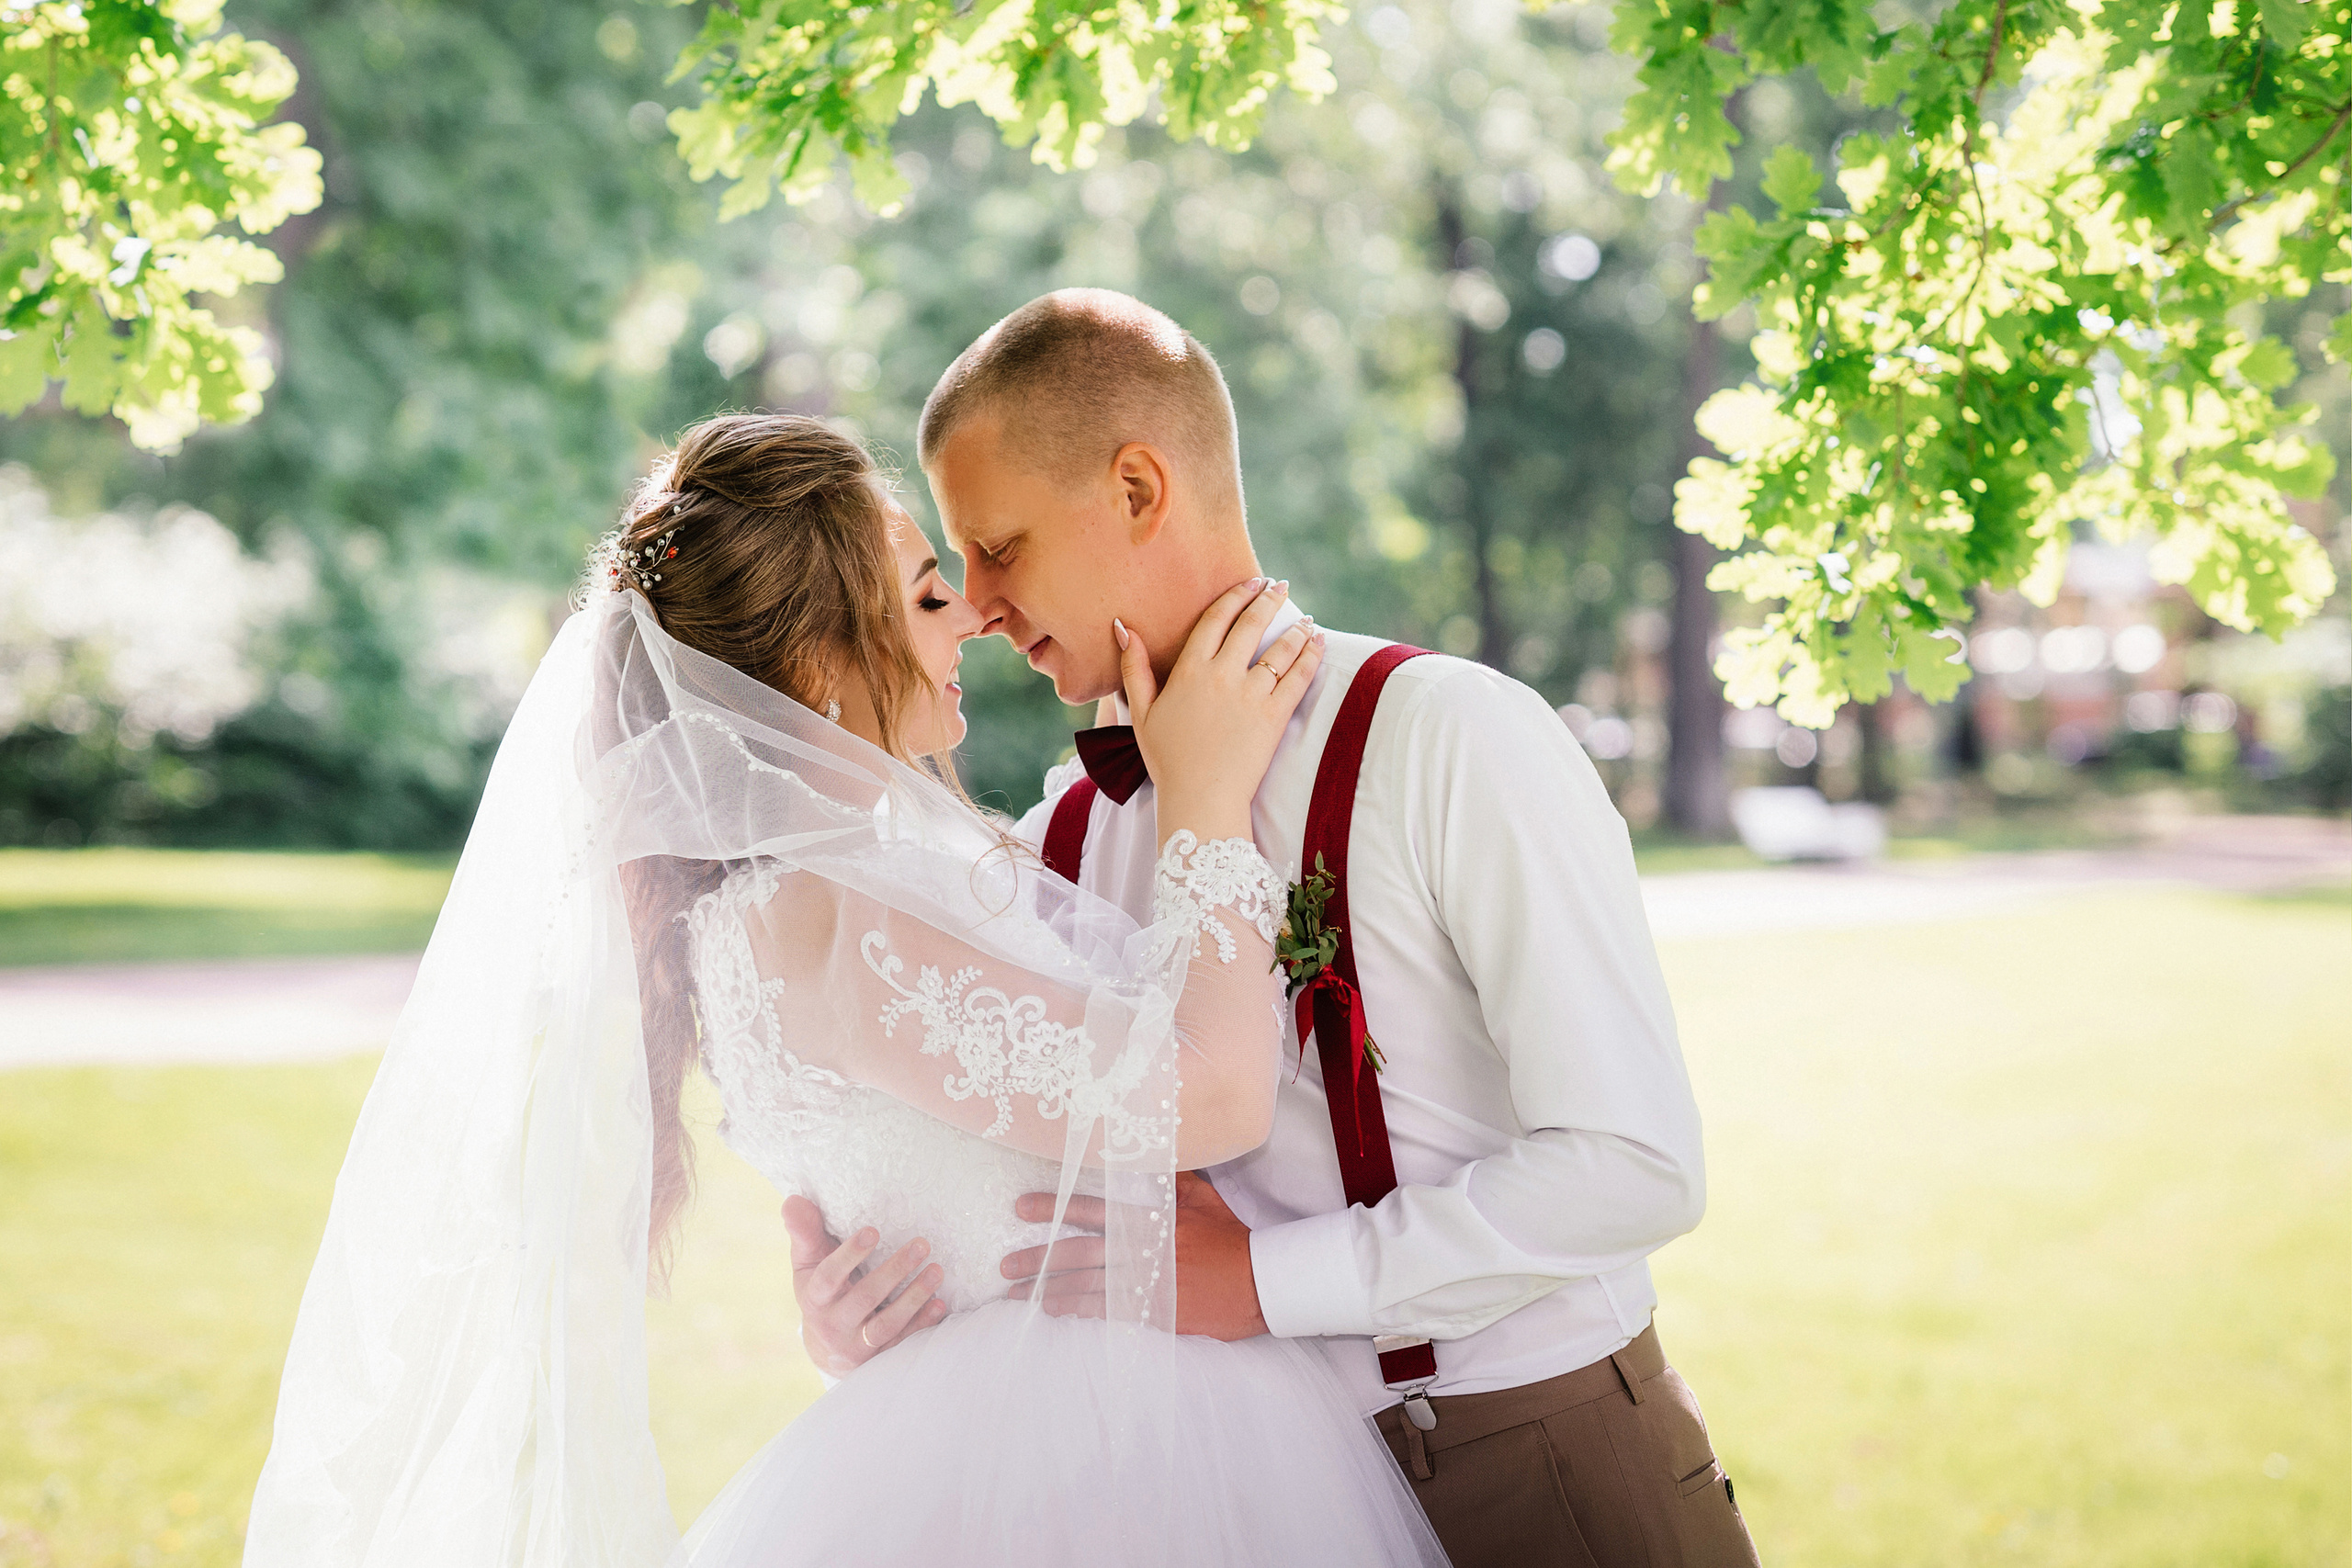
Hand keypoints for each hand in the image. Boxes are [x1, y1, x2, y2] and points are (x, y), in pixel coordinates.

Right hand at [783, 1193, 949, 1376]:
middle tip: (921, 1244)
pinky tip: (940, 1303)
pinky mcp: (880, 1356)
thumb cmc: (821, 1290)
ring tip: (936, 1271)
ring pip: (887, 1324)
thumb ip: (804, 1233)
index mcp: (815, 1297)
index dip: (849, 1255)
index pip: (829, 1277)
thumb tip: (794, 1200)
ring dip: (914, 1298)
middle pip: (864, 1298)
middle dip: (894, 1271)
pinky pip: (903, 1342)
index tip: (873, 1231)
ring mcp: (858, 1344)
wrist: (827, 1346)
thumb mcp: (807, 1263)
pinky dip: (923, 1323)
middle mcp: (834, 1323)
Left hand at [998, 1172, 1269, 1341]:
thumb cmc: (1229, 1238)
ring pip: (1086, 1286)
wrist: (1258, 1283)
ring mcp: (1146, 1284)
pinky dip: (1078, 1311)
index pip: (1092, 1209)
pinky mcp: (1153, 1312)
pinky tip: (1055, 1312)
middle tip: (1006, 1265)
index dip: (1054, 1208)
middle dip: (1039, 1259)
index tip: (1022, 1209)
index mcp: (1150, 1218)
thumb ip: (1171, 1178)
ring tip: (1017, 1295)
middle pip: (1079, 1253)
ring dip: (1049, 1290)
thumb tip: (1150, 1151)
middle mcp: (1142, 1250)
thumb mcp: (1203, 1198)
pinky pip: (1107, 1312)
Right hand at [1117, 579, 1322, 828]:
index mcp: (1189, 671)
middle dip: (1268, 599)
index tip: (1251, 582)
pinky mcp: (1274, 716)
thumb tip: (1123, 628)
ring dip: (1296, 628)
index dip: (1235, 596)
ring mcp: (1251, 695)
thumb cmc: (1168, 760)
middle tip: (1281, 586)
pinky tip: (1318, 642)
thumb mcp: (1142, 713)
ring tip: (1306, 618)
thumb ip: (1134, 668)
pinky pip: (1298, 678)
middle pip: (1251, 625)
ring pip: (1280, 649)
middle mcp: (1222, 676)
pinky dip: (1311, 656)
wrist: (1200, 798)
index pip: (1216, 619)